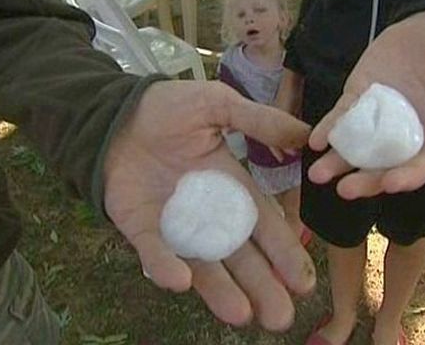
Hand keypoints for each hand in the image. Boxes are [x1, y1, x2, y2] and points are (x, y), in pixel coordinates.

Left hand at [103, 80, 314, 330]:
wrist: (116, 110)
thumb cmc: (170, 107)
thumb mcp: (219, 106)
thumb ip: (260, 122)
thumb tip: (307, 135)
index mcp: (231, 185)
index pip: (263, 224)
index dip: (283, 251)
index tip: (304, 281)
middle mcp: (207, 212)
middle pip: (239, 255)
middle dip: (261, 285)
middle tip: (281, 317)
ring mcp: (174, 223)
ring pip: (202, 263)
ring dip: (221, 290)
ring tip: (241, 315)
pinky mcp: (139, 225)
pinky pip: (154, 250)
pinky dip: (166, 265)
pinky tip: (180, 282)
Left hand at [308, 11, 424, 198]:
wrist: (424, 23)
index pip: (421, 164)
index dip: (407, 177)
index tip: (390, 184)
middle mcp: (401, 132)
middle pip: (382, 166)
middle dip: (364, 181)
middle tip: (344, 190)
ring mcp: (376, 118)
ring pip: (355, 148)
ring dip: (336, 163)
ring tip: (317, 174)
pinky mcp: (356, 98)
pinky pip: (341, 119)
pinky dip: (329, 130)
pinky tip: (316, 140)